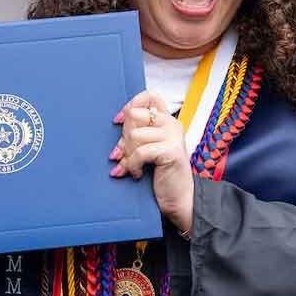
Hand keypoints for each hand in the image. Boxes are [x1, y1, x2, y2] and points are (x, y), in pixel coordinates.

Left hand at [110, 91, 192, 234]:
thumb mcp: (148, 148)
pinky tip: (137, 174)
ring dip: (127, 155)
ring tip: (132, 167)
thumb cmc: (161, 174)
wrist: (179, 199)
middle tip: (124, 154)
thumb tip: (117, 122)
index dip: (129, 105)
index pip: (149, 96)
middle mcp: (172, 124)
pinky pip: (140, 152)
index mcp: (167, 120)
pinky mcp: (172, 151)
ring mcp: (173, 137)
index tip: (119, 122)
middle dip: (123, 136)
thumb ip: (138, 133)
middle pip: (134, 115)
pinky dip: (133, 165)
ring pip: (134, 135)